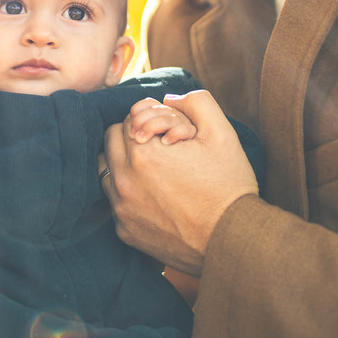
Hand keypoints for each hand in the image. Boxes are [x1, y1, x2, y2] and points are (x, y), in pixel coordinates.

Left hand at [97, 90, 257, 274]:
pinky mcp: (125, 231)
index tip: (164, 134)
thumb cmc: (228, 185)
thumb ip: (195, 102)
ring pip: (105, 170)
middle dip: (130, 138)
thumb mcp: (221, 133)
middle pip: (110, 141)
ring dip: (123, 164)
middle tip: (157, 146)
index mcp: (143, 153)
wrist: (232, 240)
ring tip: (151, 169)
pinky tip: (152, 196)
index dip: (147, 121)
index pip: (126, 120)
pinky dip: (127, 194)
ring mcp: (122, 209)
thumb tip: (169, 98)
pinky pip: (114, 202)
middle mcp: (124, 181)